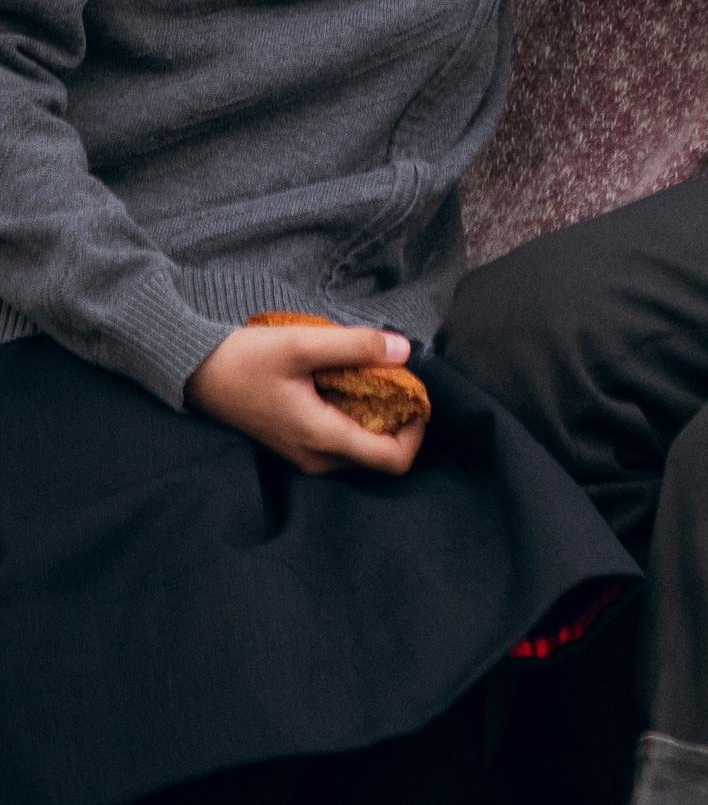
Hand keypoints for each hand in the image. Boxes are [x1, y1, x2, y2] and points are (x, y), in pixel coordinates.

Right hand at [186, 321, 424, 475]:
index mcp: (322, 439)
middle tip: (395, 379)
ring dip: (376, 418)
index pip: (393, 460)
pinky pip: (340, 442)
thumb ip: (356, 346)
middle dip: (399, 421)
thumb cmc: (244, 360)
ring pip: (360, 449)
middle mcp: (316, 459)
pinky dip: (354, 417)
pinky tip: (344, 384)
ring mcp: (303, 456)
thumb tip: (404, 350)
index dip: (417, 431)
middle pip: (380, 456)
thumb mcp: (302, 344)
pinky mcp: (294, 446)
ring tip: (371, 377)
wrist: (193, 373)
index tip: (416, 395)